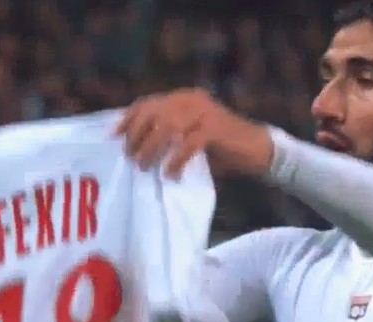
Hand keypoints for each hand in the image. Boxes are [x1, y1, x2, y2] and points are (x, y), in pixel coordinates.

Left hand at [115, 88, 272, 178]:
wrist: (258, 151)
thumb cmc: (223, 149)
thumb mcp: (190, 137)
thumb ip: (169, 136)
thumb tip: (136, 149)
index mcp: (183, 98)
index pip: (148, 103)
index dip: (128, 119)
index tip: (113, 137)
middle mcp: (192, 100)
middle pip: (153, 113)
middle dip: (136, 135)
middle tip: (130, 157)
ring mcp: (204, 112)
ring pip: (167, 126)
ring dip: (151, 148)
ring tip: (143, 166)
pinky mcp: (215, 128)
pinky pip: (188, 143)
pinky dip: (175, 159)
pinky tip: (169, 173)